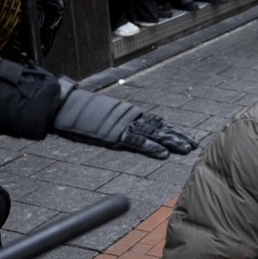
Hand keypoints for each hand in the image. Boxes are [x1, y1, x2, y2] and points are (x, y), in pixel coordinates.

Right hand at [53, 79, 197, 159]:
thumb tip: (124, 125)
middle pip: (160, 128)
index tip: (184, 137)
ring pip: (154, 134)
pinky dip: (151, 147)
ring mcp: (124, 126)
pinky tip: (164, 154)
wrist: (64, 104)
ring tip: (187, 149)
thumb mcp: (103, 116)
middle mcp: (130, 119)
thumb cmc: (79, 111)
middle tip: (193, 145)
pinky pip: (137, 142)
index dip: (171, 130)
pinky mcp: (115, 134)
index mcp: (129, 114)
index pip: (155, 123)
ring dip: (172, 142)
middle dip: (178, 136)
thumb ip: (117, 121)